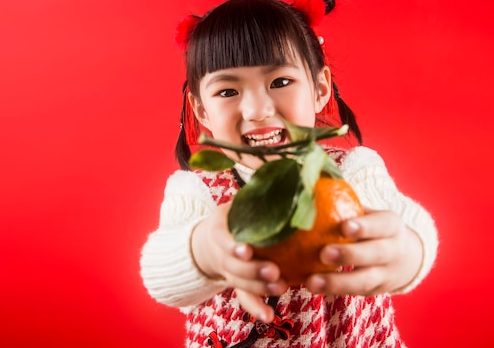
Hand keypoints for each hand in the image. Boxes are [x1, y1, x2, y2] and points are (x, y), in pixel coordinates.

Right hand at [191, 202, 288, 322]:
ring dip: (260, 288)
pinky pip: (244, 298)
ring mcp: (228, 272)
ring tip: (281, 287)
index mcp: (219, 232)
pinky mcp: (237, 284)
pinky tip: (270, 316)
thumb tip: (287, 177)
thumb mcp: (235, 204)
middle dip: (253, 270)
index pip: (223, 240)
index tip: (246, 248)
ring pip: (240, 283)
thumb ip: (254, 197)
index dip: (233, 246)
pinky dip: (256, 308)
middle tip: (274, 270)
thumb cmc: (231, 218)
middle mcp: (221, 255)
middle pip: (234, 266)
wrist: (207, 243)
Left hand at [304, 209, 422, 295]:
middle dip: (349, 255)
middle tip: (324, 253)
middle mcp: (393, 250)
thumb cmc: (375, 229)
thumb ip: (348, 204)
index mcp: (391, 225)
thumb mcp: (371, 215)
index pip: (381, 224)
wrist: (407, 259)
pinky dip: (333, 291)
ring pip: (365, 280)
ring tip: (312, 282)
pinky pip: (354, 293)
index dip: (364, 226)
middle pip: (375, 254)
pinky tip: (312, 286)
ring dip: (337, 282)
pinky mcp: (374, 291)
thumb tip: (311, 187)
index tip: (345, 226)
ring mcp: (386, 274)